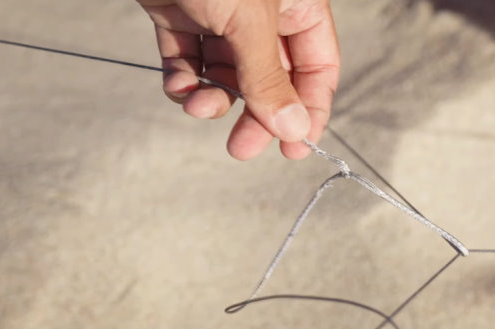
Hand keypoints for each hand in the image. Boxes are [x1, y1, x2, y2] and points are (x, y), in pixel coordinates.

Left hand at [136, 0, 339, 159]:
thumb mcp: (249, 23)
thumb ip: (269, 79)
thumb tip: (294, 128)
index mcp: (298, 6)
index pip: (317, 68)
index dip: (308, 110)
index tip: (293, 149)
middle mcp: (263, 14)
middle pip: (271, 79)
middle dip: (254, 115)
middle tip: (239, 148)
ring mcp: (220, 15)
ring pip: (226, 75)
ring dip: (213, 99)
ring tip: (197, 105)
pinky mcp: (180, 15)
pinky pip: (188, 61)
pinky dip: (182, 80)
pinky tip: (176, 86)